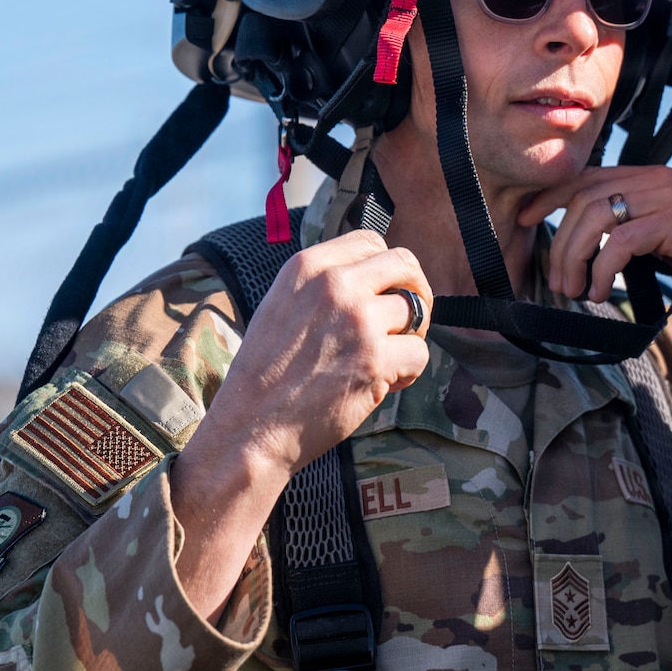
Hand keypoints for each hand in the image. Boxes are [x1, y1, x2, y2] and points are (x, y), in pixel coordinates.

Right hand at [170, 229, 430, 618]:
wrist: (251, 429)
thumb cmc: (267, 375)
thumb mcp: (282, 306)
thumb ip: (325, 284)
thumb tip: (376, 274)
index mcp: (307, 267)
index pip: (371, 241)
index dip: (386, 268)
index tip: (385, 292)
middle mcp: (335, 286)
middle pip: (405, 264)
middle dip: (415, 291)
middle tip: (407, 321)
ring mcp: (358, 321)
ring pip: (416, 312)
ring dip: (408, 337)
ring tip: (382, 360)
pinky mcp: (376, 359)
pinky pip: (420, 353)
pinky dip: (408, 372)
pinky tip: (382, 384)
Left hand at [518, 165, 671, 334]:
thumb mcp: (664, 240)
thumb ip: (631, 229)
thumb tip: (584, 246)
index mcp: (653, 177)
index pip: (588, 176)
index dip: (549, 196)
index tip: (524, 218)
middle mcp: (659, 177)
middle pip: (584, 198)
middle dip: (559, 241)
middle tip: (556, 279)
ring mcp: (670, 196)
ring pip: (596, 217)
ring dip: (574, 257)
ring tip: (574, 289)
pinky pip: (620, 241)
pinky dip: (601, 269)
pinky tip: (600, 291)